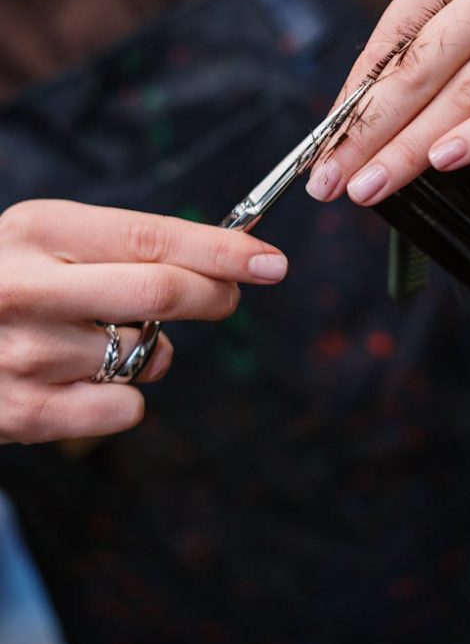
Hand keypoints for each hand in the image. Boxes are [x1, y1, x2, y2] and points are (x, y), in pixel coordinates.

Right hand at [0, 200, 287, 443]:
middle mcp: (25, 287)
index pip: (150, 237)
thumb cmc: (11, 280)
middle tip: (228, 298)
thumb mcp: (48, 240)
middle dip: (213, 295)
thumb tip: (223, 264)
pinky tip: (82, 380)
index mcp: (38, 230)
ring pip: (144, 354)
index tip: (271, 261)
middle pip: (159, 293)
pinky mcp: (22, 413)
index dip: (221, 250)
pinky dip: (126, 396)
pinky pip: (125, 408)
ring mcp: (22, 353)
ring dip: (152, 349)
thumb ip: (123, 247)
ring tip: (103, 339)